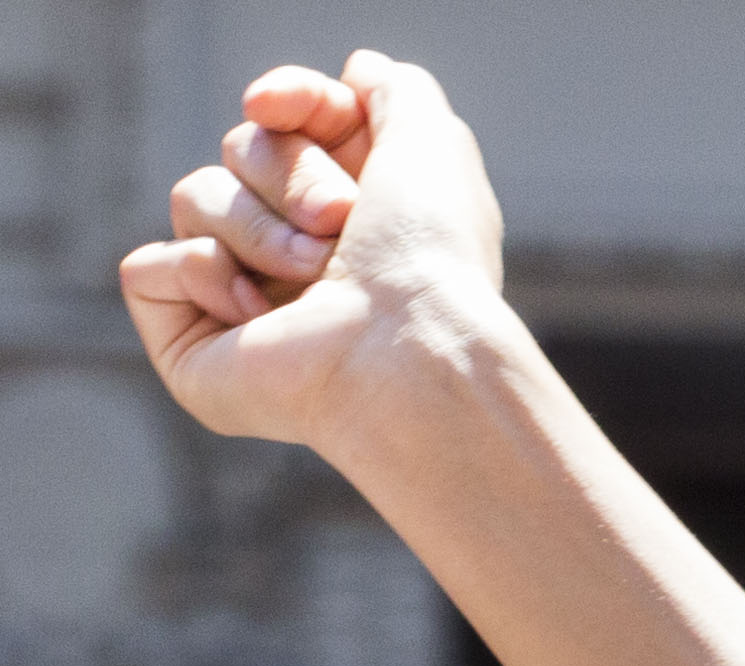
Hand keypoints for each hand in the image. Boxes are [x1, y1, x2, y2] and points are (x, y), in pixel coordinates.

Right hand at [116, 51, 503, 449]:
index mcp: (357, 212)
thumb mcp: (431, 144)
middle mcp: (303, 255)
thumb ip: (396, 92)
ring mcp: (249, 301)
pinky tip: (262, 319)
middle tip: (338, 221)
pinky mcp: (196, 348)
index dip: (287, 101)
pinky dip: (200, 275)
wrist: (411, 344)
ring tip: (316, 275)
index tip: (278, 107)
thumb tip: (359, 72)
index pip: (286, 119)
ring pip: (193, 199)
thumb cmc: (429, 253)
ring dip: (256, 227)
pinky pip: (148, 268)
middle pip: (240, 149)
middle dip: (288, 174)